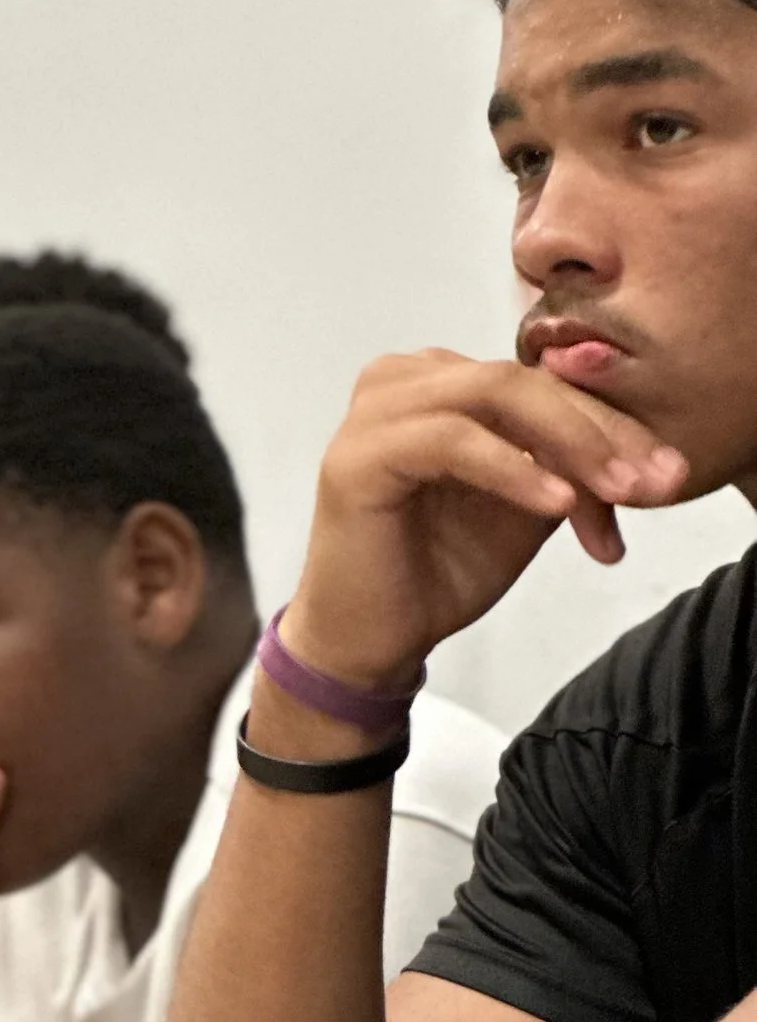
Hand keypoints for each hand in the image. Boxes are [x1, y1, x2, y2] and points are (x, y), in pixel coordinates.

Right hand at [281, 351, 688, 696]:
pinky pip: (452, 439)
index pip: (541, 382)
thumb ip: (571, 466)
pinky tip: (556, 504)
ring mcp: (374, 413)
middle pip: (524, 380)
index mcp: (441, 382)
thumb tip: (649, 459)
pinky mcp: (357, 455)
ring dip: (567, 441)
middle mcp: (403, 380)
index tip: (666, 474)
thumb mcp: (528, 508)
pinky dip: (512, 467)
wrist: (369, 642)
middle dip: (600, 430)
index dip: (612, 424)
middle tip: (653, 480)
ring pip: (494, 394)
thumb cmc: (435, 574)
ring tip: (614, 491)